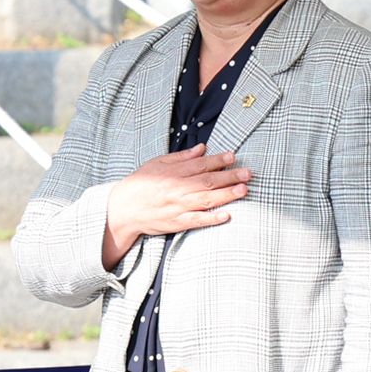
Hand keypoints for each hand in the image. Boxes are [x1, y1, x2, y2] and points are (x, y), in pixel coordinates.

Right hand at [100, 147, 247, 267]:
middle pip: (207, 181)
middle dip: (230, 176)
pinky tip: (227, 215)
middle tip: (247, 173)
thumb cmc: (141, 185)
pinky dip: (212, 218)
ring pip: (206, 200)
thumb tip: (202, 148)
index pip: (199, 165)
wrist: (123, 210)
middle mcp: (177, 189)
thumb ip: (181, 157)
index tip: (233, 156)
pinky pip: (197, 220)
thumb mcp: (157, 164)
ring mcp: (178, 207)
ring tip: (244, 189)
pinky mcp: (177, 222)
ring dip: (227, 195)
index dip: (218, 160)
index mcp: (172, 173)